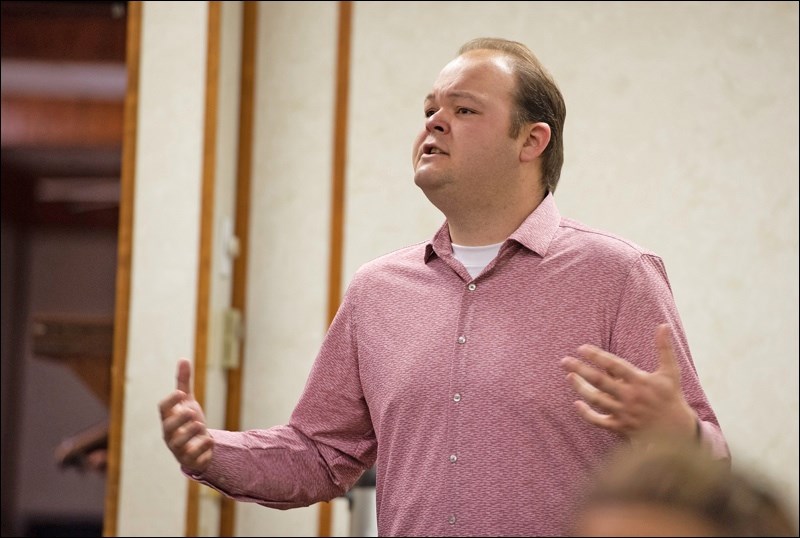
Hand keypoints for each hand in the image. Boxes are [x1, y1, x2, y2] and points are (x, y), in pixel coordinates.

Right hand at [158, 358, 213, 473]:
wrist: (200, 446)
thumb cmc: (189, 421)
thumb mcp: (188, 401)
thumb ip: (184, 383)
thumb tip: (184, 359)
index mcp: (169, 418)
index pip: (163, 409)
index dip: (171, 401)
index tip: (182, 394)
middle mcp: (170, 434)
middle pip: (168, 427)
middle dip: (179, 419)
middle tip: (191, 411)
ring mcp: (179, 449)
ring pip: (179, 444)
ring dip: (189, 434)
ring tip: (200, 425)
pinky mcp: (191, 460)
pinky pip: (193, 458)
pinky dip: (202, 449)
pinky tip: (210, 441)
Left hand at [560, 323, 696, 442]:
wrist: (676, 432)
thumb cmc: (671, 398)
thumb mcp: (671, 372)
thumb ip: (664, 348)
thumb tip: (664, 325)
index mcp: (641, 381)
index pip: (615, 365)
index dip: (597, 356)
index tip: (581, 348)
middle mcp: (630, 396)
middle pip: (600, 381)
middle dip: (581, 370)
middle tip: (564, 361)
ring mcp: (624, 413)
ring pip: (597, 400)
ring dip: (580, 388)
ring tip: (569, 376)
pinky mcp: (620, 427)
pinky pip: (599, 421)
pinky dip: (586, 414)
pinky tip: (576, 403)